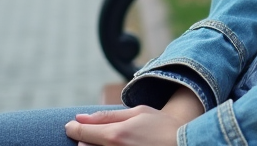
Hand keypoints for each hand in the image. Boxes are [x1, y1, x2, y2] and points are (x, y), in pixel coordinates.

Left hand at [65, 88, 203, 145]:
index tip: (70, 125)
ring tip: (113, 141)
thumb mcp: (138, 113)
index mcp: (115, 136)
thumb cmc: (163, 127)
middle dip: (85, 138)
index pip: (81, 132)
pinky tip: (116, 145)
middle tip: (97, 133)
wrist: (186, 145)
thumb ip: (107, 117)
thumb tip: (80, 117)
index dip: (72, 127)